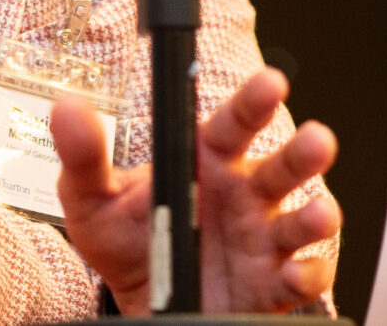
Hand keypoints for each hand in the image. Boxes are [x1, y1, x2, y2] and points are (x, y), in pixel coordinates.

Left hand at [53, 68, 340, 314]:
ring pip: (302, 219)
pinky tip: (296, 271)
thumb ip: (84, 155)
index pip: (236, 122)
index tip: (271, 82)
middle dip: (305, 152)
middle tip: (318, 140)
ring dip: (316, 215)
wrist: (141, 306)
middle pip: (283, 165)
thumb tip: (67, 108)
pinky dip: (307, 275)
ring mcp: (262, 239)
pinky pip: (301, 278)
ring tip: (318, 213)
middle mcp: (245, 194)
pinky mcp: (271, 284)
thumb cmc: (128, 241)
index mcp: (209, 162)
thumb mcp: (95, 200)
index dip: (256, 100)